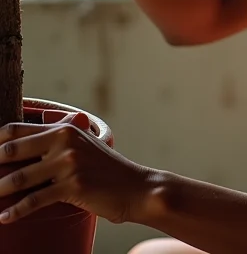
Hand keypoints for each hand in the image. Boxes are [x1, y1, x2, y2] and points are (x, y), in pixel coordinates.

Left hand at [0, 112, 150, 224]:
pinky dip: (15, 211)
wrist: (135, 187)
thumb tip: (18, 151)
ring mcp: (69, 163)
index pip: (16, 130)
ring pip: (20, 178)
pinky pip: (35, 200)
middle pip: (12, 150)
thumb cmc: (105, 170)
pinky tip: (4, 217)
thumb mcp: (82, 147)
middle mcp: (65, 141)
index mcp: (65, 128)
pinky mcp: (73, 185)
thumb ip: (56, 143)